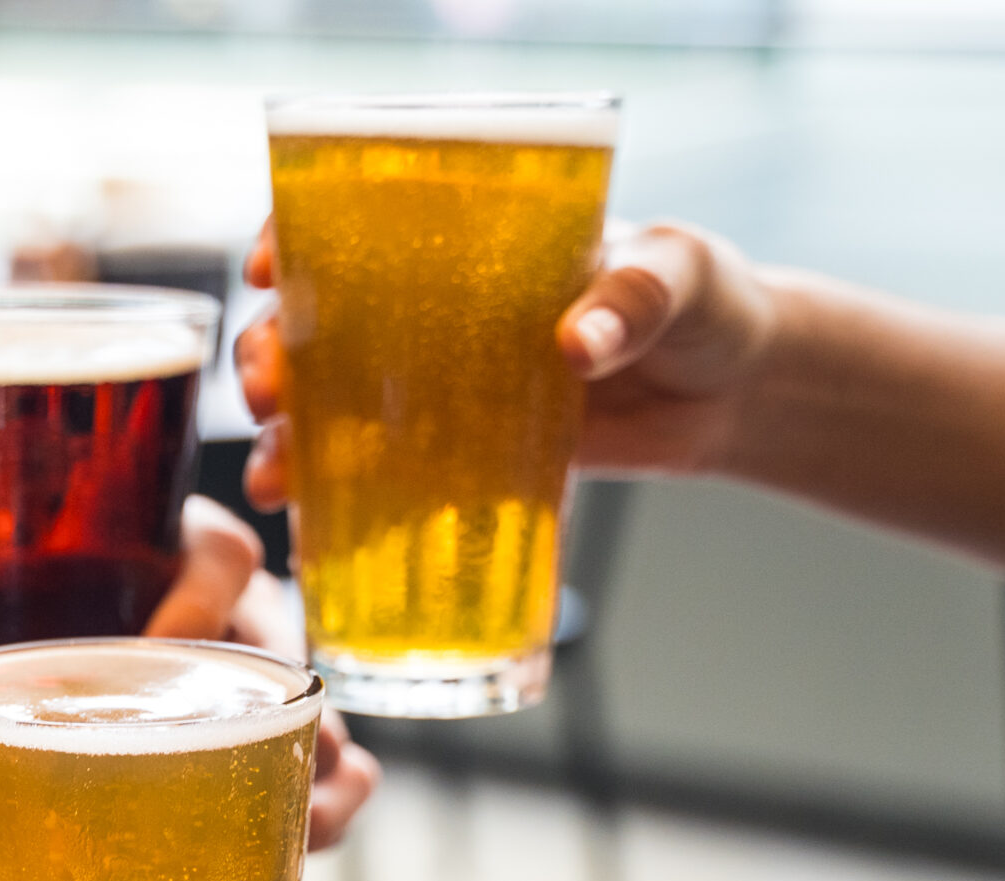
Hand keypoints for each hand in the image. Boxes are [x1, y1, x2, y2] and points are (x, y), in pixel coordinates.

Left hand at [0, 515, 376, 855]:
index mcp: (163, 542)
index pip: (220, 554)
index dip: (210, 598)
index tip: (175, 645)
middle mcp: (220, 603)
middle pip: (286, 645)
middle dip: (290, 710)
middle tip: (262, 766)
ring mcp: (238, 672)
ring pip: (310, 711)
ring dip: (323, 768)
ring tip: (307, 829)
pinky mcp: (240, 730)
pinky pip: (307, 762)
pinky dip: (317, 801)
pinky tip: (306, 848)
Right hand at [240, 215, 780, 486]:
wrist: (739, 394)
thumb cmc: (709, 305)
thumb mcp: (678, 276)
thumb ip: (634, 297)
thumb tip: (577, 340)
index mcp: (473, 246)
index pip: (357, 225)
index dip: (293, 240)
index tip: (269, 270)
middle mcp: (436, 315)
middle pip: (319, 326)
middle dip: (270, 357)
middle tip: (265, 388)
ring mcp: (443, 390)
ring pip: (331, 409)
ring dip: (286, 440)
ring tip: (274, 476)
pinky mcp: (464, 456)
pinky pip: (384, 479)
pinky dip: (339, 507)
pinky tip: (309, 530)